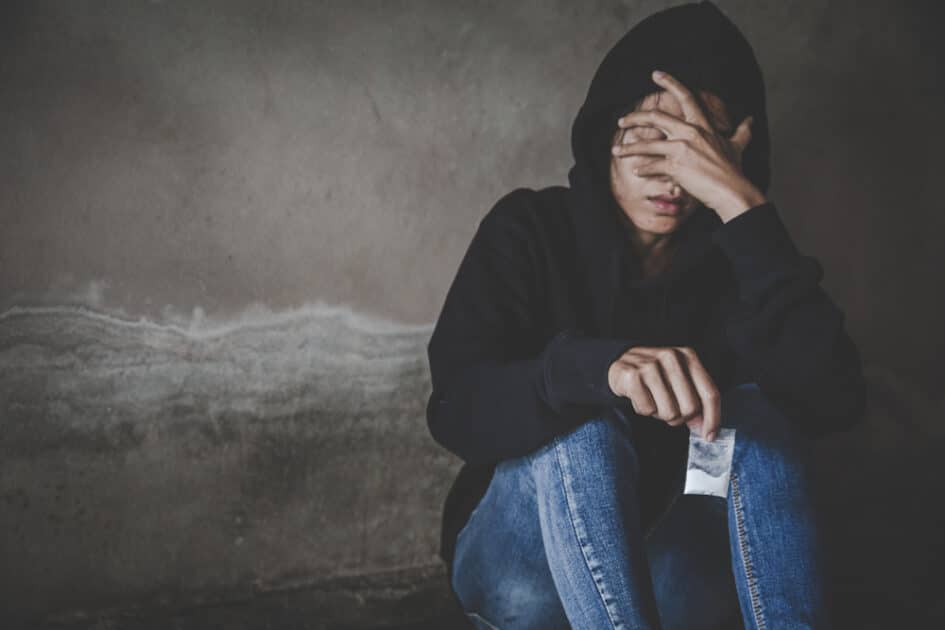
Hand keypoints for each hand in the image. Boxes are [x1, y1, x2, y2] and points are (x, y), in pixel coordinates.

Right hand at [608, 345, 720, 440]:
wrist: (621, 362)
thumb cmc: (655, 376)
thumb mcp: (678, 381)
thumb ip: (695, 401)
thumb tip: (704, 429)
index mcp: (688, 357)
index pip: (710, 393)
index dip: (713, 418)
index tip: (710, 436)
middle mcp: (671, 357)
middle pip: (690, 408)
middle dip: (680, 417)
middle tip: (668, 410)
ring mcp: (651, 365)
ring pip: (669, 412)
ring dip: (660, 414)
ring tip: (653, 401)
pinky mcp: (633, 375)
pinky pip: (647, 409)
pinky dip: (644, 410)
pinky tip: (640, 397)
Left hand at [610, 70, 766, 221]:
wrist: (731, 191)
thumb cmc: (733, 170)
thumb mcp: (737, 146)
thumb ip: (742, 131)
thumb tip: (751, 120)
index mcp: (702, 126)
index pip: (686, 97)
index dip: (670, 82)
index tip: (655, 74)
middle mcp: (690, 133)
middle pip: (656, 117)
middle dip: (635, 117)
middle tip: (621, 121)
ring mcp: (681, 149)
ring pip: (647, 144)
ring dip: (628, 149)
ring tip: (616, 152)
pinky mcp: (675, 167)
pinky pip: (652, 166)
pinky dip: (642, 169)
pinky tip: (635, 171)